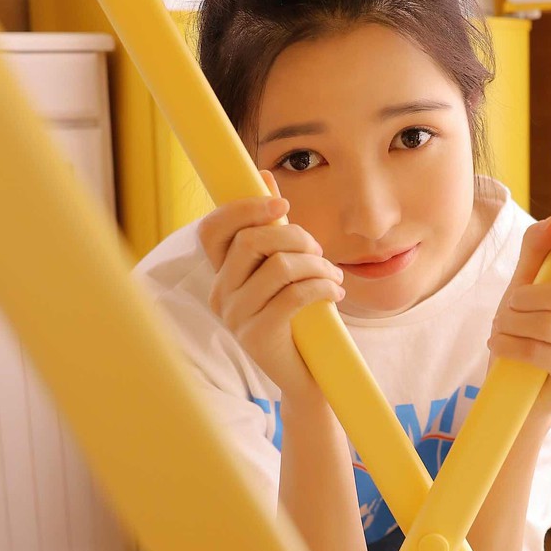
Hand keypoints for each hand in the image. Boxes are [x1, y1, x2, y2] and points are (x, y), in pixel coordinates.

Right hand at [197, 170, 344, 399]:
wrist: (310, 374)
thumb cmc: (299, 317)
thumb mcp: (286, 268)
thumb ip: (272, 228)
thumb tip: (264, 176)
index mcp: (221, 274)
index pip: (213, 229)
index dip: (244, 208)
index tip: (283, 206)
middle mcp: (219, 294)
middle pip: (252, 242)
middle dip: (296, 237)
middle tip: (321, 251)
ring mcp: (235, 318)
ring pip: (279, 267)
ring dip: (317, 265)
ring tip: (335, 275)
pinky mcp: (257, 336)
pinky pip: (294, 295)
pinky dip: (322, 286)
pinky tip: (336, 291)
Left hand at [487, 213, 550, 414]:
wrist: (516, 379)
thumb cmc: (527, 324)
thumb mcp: (526, 280)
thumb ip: (538, 247)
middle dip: (530, 298)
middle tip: (510, 304)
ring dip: (514, 323)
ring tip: (502, 326)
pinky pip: (543, 352)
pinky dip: (512, 346)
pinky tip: (501, 345)